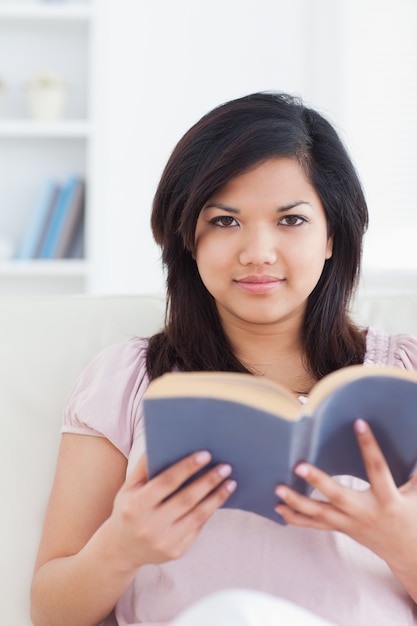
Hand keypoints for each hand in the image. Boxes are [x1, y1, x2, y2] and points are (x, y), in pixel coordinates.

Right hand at [107, 451, 236, 570]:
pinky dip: (210, 511)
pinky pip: (197, 528)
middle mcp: (150, 526)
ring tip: (230, 482)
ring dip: (217, 497)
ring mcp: (164, 541)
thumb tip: (162, 441)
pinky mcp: (176, 551)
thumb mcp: (129, 488)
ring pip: (197, 515)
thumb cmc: (129, 509)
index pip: (167, 482)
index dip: (187, 467)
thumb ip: (144, 466)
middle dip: (208, 481)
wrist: (122, 549)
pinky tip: (219, 498)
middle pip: (186, 499)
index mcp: (136, 506)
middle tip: (225, 466)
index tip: (206, 454)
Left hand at [274, 419, 416, 599]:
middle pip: (338, 496)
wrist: (407, 553)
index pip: (377, 468)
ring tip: (278, 490)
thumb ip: (416, 472)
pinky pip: (316, 525)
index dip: (369, 445)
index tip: (359, 424)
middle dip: (318, 481)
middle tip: (298, 466)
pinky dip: (296, 518)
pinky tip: (279, 509)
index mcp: (387, 499)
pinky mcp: (341, 528)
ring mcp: (350, 523)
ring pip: (321, 514)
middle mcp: (365, 512)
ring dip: (297, 502)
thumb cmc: (413, 517)